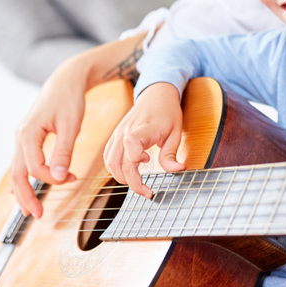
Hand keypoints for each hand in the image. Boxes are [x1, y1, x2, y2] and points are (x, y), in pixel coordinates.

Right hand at [11, 33, 148, 217]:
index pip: (35, 167)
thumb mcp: (71, 125)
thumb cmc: (70, 99)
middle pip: (17, 174)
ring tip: (32, 209)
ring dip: (24, 190)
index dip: (53, 178)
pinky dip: (24, 178)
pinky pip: (20, 163)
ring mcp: (21, 137)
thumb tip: (59, 175)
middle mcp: (20, 137)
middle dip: (26, 196)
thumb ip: (64, 151)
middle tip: (38, 215)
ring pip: (16, 170)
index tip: (72, 178)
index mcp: (28, 133)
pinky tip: (25, 190)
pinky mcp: (27, 138)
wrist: (66, 80)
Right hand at [103, 83, 183, 197]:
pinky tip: (128, 172)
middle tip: (147, 191)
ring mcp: (118, 133)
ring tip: (138, 183)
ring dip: (121, 177)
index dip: (135, 158)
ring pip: (110, 161)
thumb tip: (178, 170)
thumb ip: (171, 153)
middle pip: (118, 161)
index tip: (149, 160)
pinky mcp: (115, 136)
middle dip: (131, 181)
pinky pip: (108, 156)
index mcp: (143, 128)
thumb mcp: (176, 132)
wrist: (156, 95)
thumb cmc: (167, 113)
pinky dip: (115, 168)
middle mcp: (127, 131)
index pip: (130, 143)